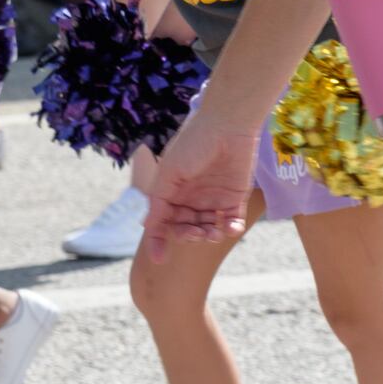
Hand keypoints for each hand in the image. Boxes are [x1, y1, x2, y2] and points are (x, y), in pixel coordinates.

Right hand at [143, 109, 260, 262]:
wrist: (228, 125)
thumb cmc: (193, 145)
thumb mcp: (169, 173)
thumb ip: (160, 201)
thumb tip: (148, 226)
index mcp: (169, 191)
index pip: (162, 220)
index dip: (158, 239)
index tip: (158, 258)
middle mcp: (189, 197)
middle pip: (185, 226)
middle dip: (188, 235)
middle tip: (197, 235)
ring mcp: (212, 198)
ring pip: (208, 227)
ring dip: (209, 234)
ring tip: (214, 233)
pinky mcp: (234, 197)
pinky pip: (231, 220)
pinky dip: (230, 228)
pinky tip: (230, 228)